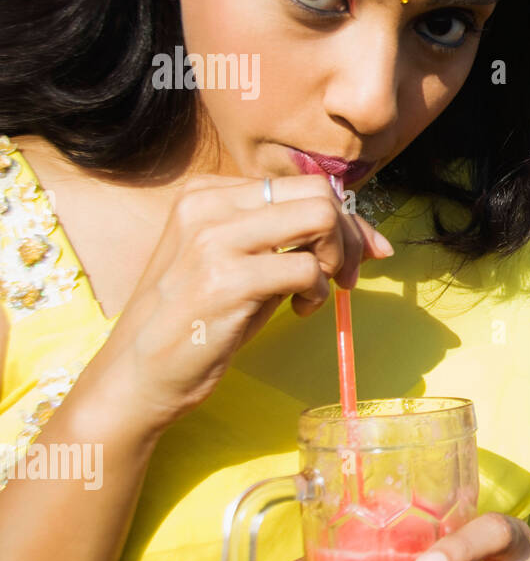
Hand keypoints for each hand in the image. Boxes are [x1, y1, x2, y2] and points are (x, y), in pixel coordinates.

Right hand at [88, 172, 392, 433]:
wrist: (134, 376)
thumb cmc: (194, 323)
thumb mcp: (238, 265)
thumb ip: (286, 240)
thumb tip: (362, 235)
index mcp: (207, 193)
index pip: (303, 184)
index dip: (345, 218)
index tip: (363, 251)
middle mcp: (207, 205)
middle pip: (318, 192)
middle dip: (349, 234)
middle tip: (344, 276)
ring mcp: (213, 239)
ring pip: (319, 217)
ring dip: (336, 258)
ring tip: (316, 292)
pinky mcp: (225, 279)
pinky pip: (306, 268)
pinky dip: (318, 293)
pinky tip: (298, 311)